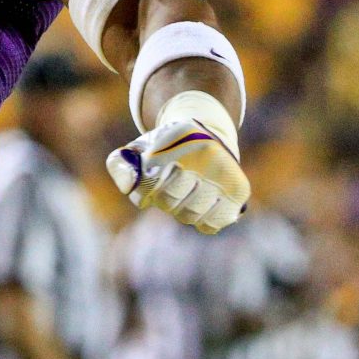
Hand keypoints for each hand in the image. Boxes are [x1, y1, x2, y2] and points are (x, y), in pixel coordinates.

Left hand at [107, 91, 248, 233]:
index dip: (142, 190)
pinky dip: (202, 221)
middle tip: (168, 186)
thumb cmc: (164, 148)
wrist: (205, 135)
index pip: (148, 184)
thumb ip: (120, 165)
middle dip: (162, 198)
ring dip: (181, 210)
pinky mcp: (238, 190)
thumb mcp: (138, 149)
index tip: (149, 180)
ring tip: (186, 193)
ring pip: (189, 215)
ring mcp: (223, 172)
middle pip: (168, 201)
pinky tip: (201, 205)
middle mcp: (203, 154)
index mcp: (175, 139)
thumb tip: (129, 185)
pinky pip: (212, 223)